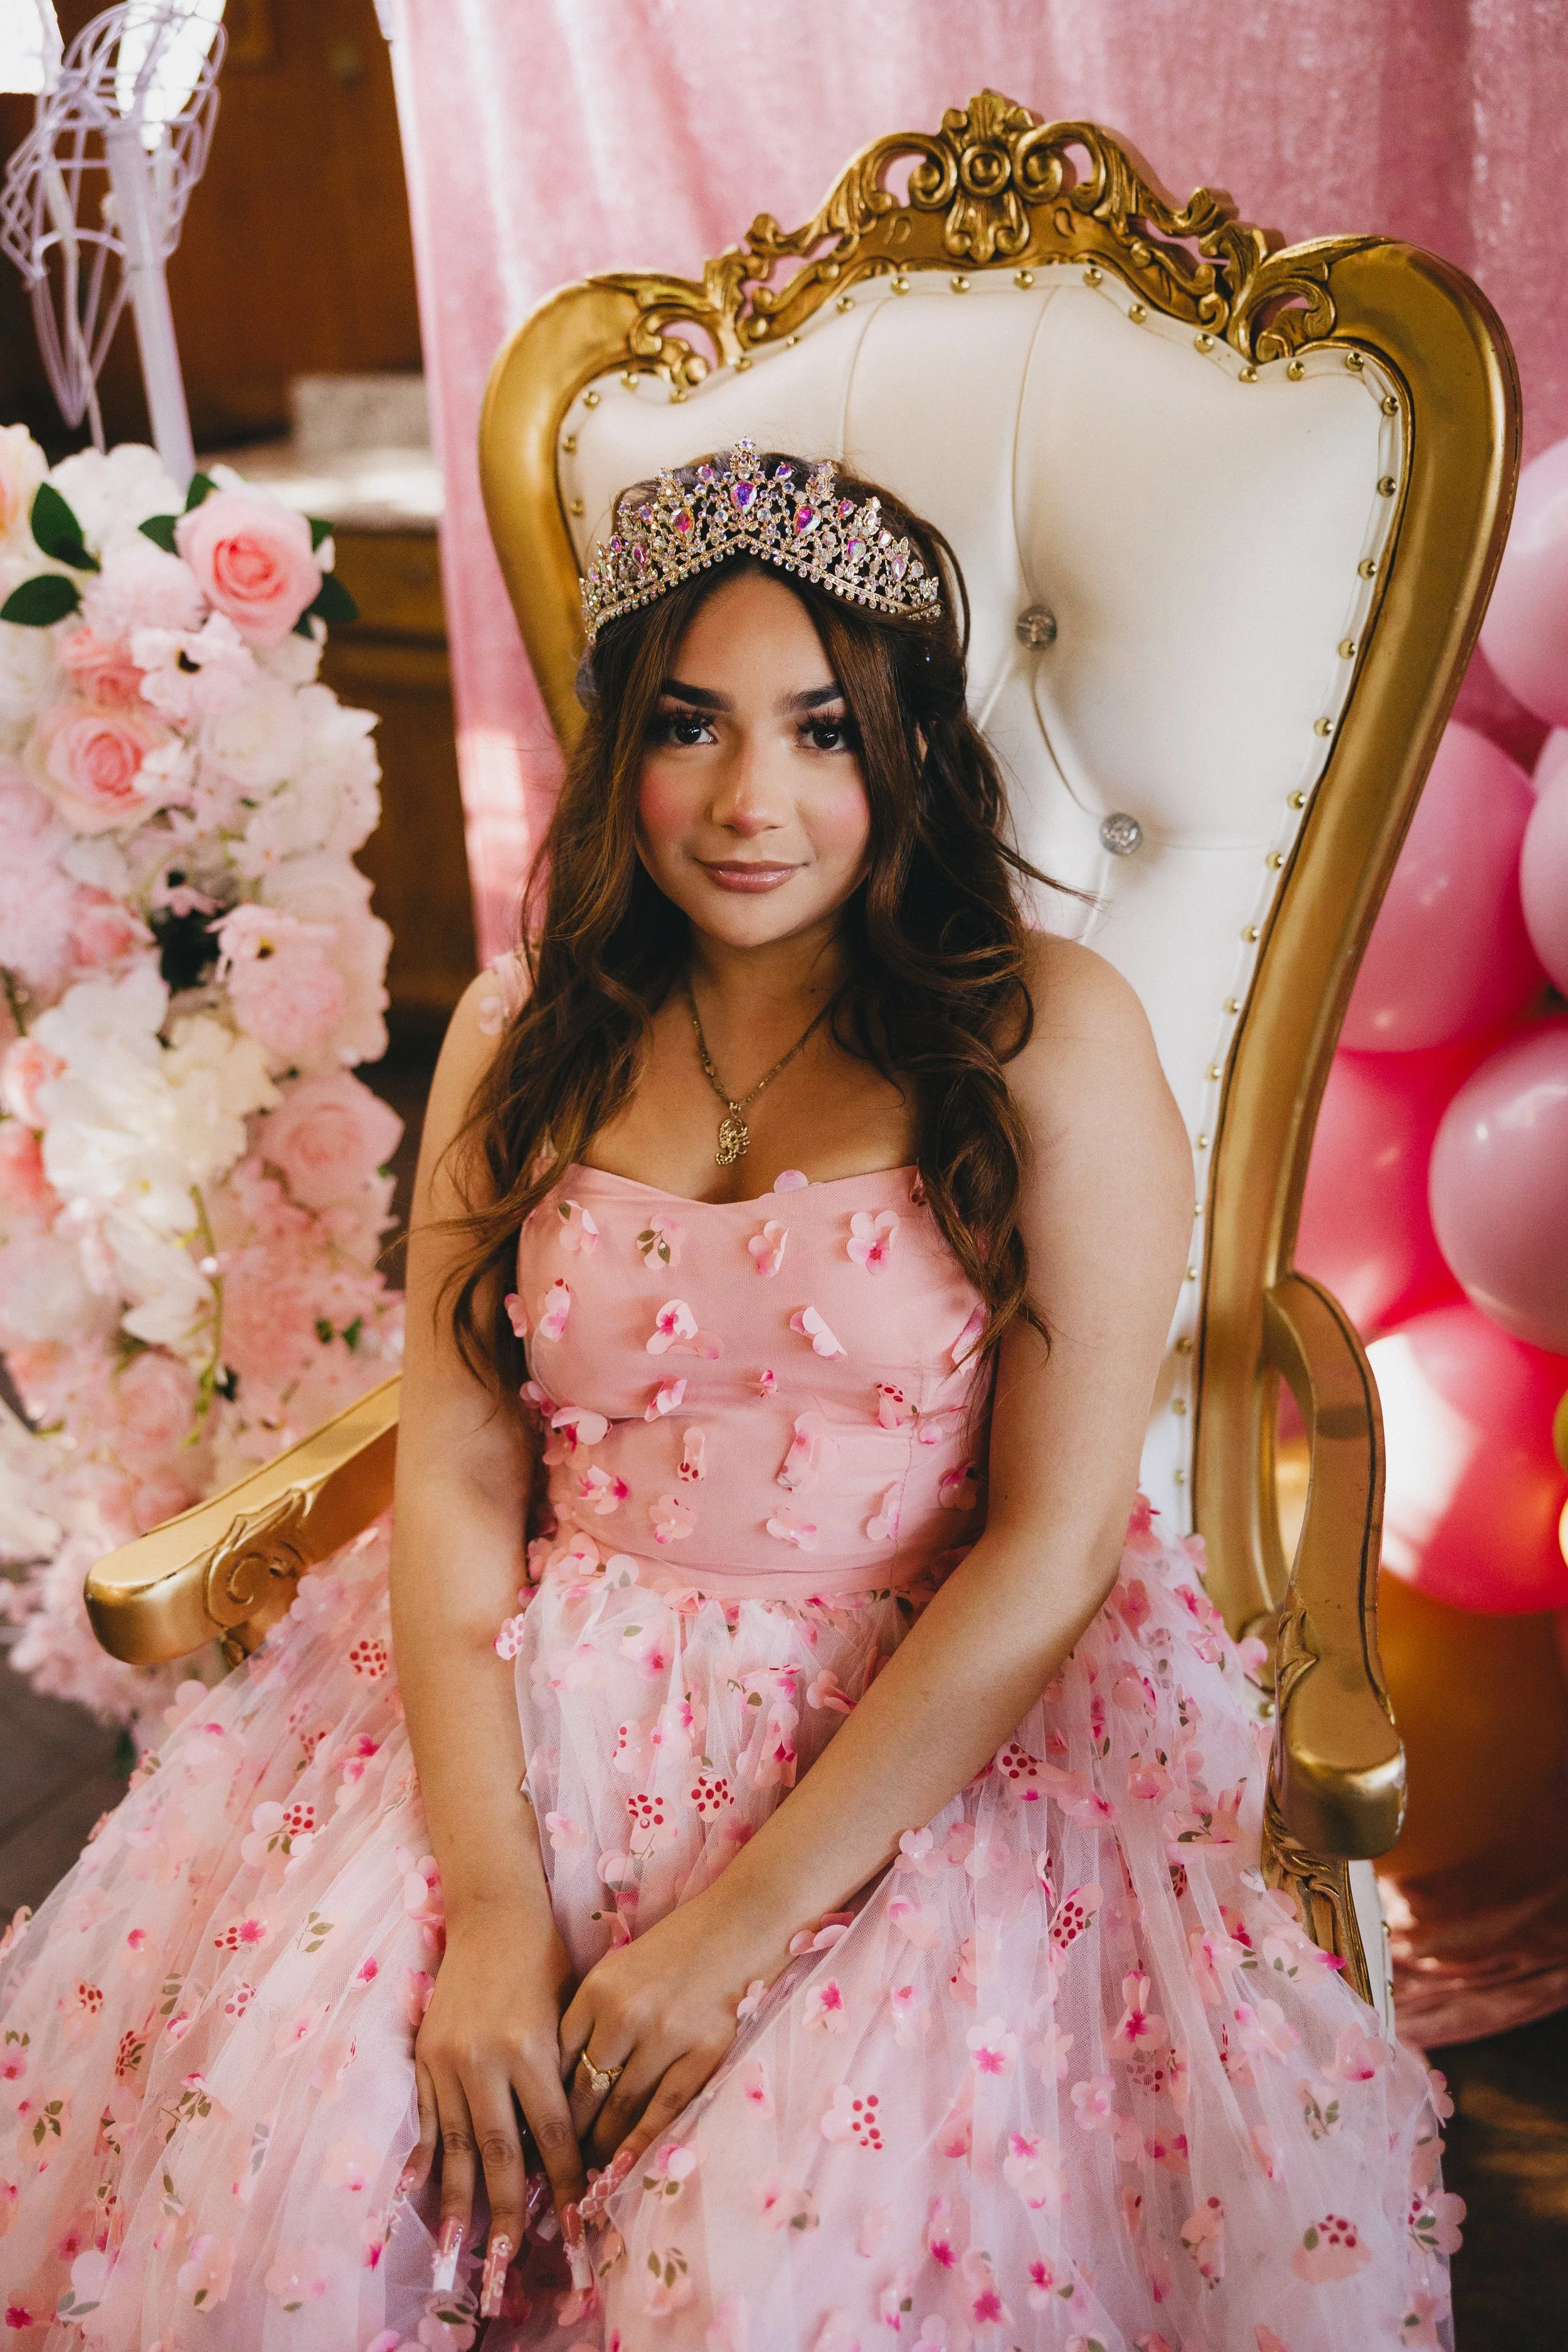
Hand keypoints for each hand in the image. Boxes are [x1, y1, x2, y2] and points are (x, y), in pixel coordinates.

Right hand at [404, 1896, 583, 2291]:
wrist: (494, 1913)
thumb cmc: (546, 1961)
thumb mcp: (569, 2014)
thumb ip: (565, 2078)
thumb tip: (571, 2147)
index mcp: (531, 2048)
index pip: (554, 2135)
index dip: (566, 2185)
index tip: (577, 2226)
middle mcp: (486, 2060)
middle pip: (499, 2153)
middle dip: (506, 2213)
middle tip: (509, 2265)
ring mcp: (448, 2059)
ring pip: (454, 2145)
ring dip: (457, 2202)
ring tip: (457, 2251)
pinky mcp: (425, 2054)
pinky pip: (423, 2116)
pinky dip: (422, 2157)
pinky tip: (417, 2193)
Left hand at [561, 1885, 780, 2172]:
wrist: (735, 1925)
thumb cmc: (671, 1950)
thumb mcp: (617, 1972)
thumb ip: (590, 2019)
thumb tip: (564, 2082)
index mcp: (597, 1990)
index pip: (558, 2061)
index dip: (545, 2102)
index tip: (537, 2133)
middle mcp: (625, 2014)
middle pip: (584, 2090)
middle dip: (569, 2136)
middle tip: (558, 2171)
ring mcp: (665, 2035)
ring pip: (620, 2106)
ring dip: (602, 2146)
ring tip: (589, 2176)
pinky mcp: (702, 2052)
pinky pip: (664, 2108)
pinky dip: (642, 2141)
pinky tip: (625, 2168)